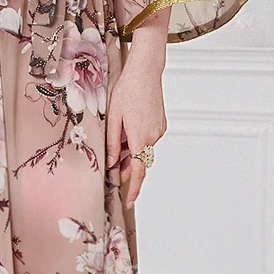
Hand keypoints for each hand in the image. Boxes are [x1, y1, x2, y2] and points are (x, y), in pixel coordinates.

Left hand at [106, 16, 167, 205]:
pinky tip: (127, 126)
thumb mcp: (113, 118)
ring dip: (130, 150)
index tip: (129, 202)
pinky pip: (147, 139)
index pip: (138, 172)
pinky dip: (137, 140)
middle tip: (112, 162)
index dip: (133, 189)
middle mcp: (153, 137)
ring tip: (118, 133)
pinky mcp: (161, 124)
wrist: (146, 72)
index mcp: (140, 137)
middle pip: (139, 161)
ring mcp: (159, 131)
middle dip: (126, 165)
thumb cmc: (127, 91)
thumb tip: (113, 163)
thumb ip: (113, 143)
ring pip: (143, 149)